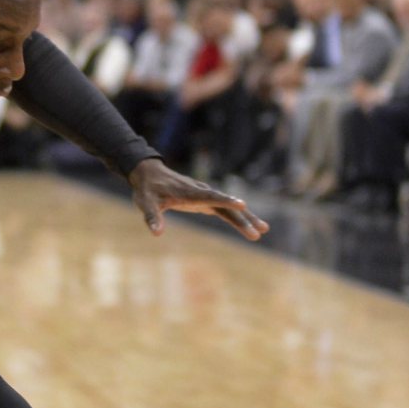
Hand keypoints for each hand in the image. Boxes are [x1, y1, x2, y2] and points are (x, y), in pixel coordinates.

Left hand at [128, 159, 268, 240]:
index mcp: (188, 192)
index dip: (226, 201)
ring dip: (245, 218)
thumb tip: (156, 233)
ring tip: (264, 230)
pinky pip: (223, 209)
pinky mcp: (203, 200)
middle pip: (225, 206)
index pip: (210, 197)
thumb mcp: (144, 203)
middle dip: (242, 219)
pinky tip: (249, 226)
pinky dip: (236, 217)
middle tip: (258, 233)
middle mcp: (200, 192)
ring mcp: (204, 195)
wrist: (149, 174)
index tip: (243, 205)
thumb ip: (152, 217)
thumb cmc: (147, 189)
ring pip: (228, 208)